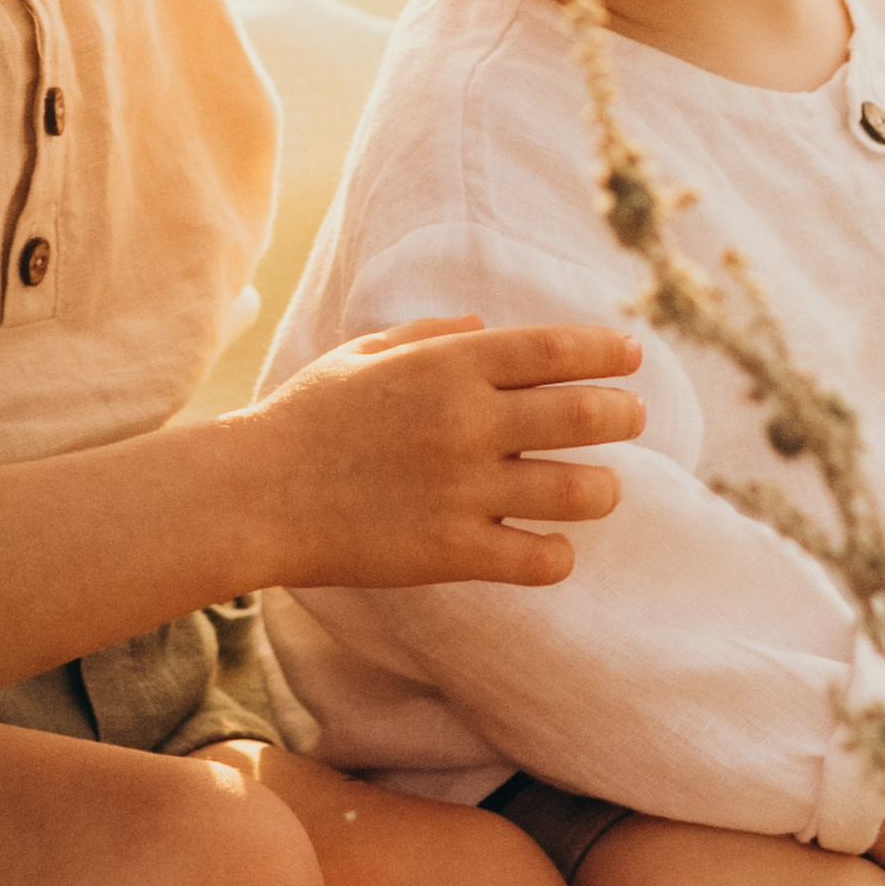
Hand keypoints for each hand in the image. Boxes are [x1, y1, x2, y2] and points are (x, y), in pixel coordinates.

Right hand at [245, 313, 643, 592]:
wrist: (253, 494)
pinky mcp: (450, 551)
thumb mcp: (362, 355)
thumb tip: (486, 326)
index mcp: (445, 366)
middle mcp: (465, 423)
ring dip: (602, 489)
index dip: (606, 352)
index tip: (631, 357)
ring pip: (576, 492)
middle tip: (632, 418)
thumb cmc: (305, 419)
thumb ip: (428, 334)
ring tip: (600, 488)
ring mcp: (460, 490)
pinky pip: (538, 559)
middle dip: (623, 415)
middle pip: (583, 416)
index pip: (555, 350)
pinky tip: (552, 548)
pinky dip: (558, 555)